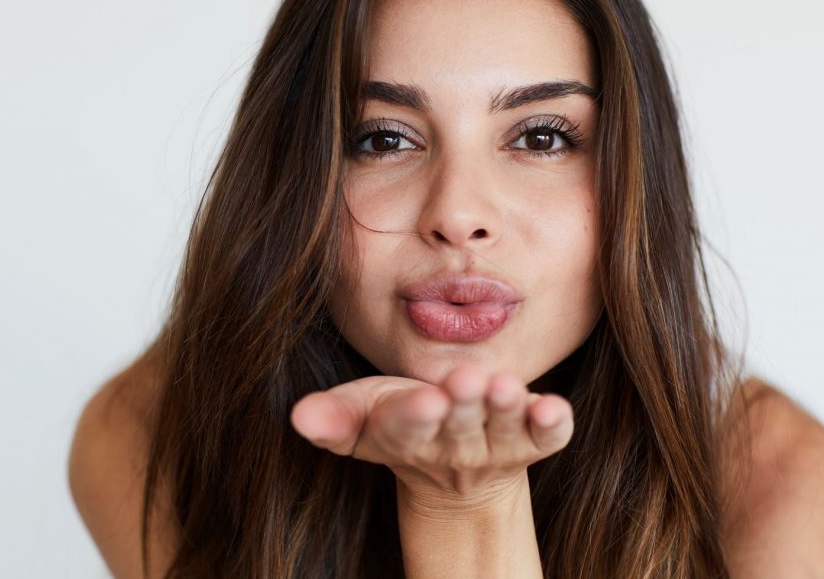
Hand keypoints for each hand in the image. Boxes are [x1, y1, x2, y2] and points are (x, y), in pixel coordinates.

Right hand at [289, 367, 573, 507]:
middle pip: (457, 426)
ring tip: (508, 387)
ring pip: (503, 429)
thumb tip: (297, 416)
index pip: (406, 429)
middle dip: (462, 405)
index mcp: (406, 436)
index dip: (414, 417)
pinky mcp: (533, 441)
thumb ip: (331, 417)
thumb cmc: (402, 419)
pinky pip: (546, 437)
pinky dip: (552, 424)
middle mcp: (453, 445)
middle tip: (466, 381)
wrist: (454, 470)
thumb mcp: (360, 417)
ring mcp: (496, 445)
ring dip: (507, 409)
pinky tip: (554, 406)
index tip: (423, 402)